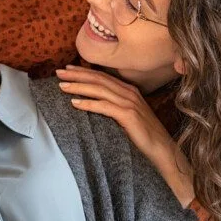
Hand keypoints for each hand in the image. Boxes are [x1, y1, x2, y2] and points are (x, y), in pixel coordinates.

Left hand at [57, 65, 194, 205]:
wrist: (162, 150)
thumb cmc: (143, 136)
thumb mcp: (128, 116)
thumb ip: (114, 107)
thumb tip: (91, 104)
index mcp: (128, 90)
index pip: (102, 76)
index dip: (83, 71)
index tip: (67, 69)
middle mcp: (129, 93)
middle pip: (98, 79)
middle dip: (77, 74)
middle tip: (58, 73)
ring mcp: (130, 103)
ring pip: (99, 89)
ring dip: (78, 86)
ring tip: (62, 86)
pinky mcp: (129, 115)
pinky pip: (104, 106)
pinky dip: (88, 104)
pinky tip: (75, 103)